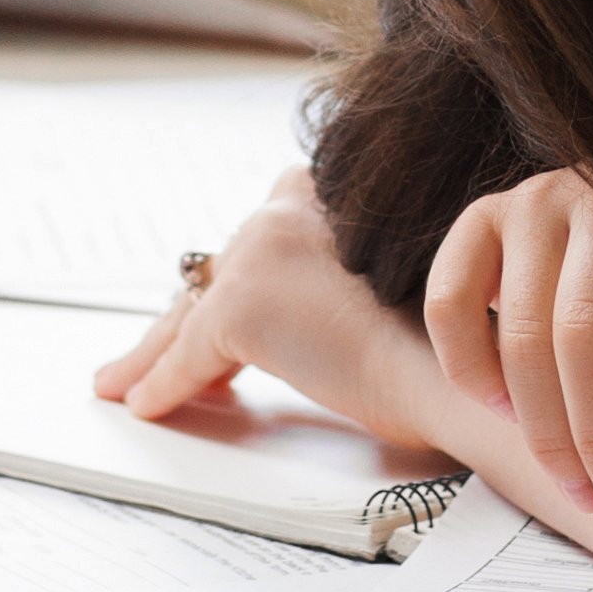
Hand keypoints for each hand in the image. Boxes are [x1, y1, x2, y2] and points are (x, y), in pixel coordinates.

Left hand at [95, 168, 441, 449]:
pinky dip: (165, 384)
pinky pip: (188, 356)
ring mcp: (261, 251)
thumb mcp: (398, 282)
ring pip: (192, 311)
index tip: (205, 311)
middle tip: (145, 353)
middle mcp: (288, 205)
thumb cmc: (454, 339)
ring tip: (126, 380)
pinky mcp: (241, 306)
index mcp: (331, 188)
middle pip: (215, 273)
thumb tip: (308, 319)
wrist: (466, 367)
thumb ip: (342, 279)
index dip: (227, 282)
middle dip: (180, 318)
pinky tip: (146, 403)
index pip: (257, 241)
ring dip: (156, 350)